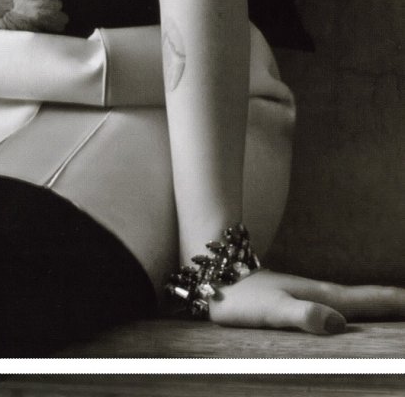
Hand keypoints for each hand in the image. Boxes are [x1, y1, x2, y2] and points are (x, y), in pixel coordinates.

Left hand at [207, 268, 404, 333]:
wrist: (215, 277)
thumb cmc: (243, 298)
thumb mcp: (272, 310)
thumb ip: (303, 315)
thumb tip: (339, 324)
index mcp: (325, 297)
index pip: (372, 300)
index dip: (400, 303)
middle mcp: (325, 295)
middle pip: (372, 301)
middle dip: (399, 305)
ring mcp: (315, 297)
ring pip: (359, 304)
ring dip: (384, 308)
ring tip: (402, 315)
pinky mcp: (303, 303)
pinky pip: (343, 309)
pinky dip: (362, 312)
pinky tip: (361, 321)